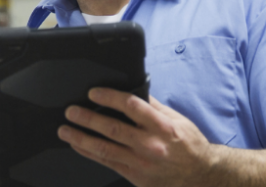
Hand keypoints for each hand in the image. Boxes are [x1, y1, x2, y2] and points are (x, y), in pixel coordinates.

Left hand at [58, 88, 220, 186]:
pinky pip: (107, 162)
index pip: (131, 106)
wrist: (201, 177)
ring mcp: (141, 162)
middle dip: (88, 118)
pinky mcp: (135, 175)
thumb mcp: (176, 119)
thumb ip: (153, 106)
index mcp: (162, 126)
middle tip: (71, 111)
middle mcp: (150, 144)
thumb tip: (133, 89)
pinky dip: (88, 153)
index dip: (109, 97)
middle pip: (113, 129)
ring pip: (105, 149)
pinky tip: (77, 144)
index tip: (93, 93)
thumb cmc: (188, 145)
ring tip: (64, 129)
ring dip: (81, 138)